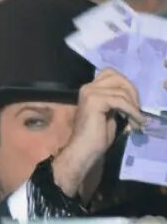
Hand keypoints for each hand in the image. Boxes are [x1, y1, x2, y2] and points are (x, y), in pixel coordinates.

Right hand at [53, 68, 146, 195]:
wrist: (84, 149)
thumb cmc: (96, 135)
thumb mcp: (110, 113)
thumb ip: (116, 100)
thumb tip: (133, 97)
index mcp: (90, 89)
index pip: (111, 73)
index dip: (126, 85)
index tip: (133, 103)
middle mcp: (88, 87)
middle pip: (118, 78)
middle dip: (133, 93)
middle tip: (138, 111)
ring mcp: (90, 93)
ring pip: (122, 90)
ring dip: (135, 107)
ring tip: (138, 121)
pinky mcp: (94, 100)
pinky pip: (121, 101)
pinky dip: (132, 111)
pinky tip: (136, 121)